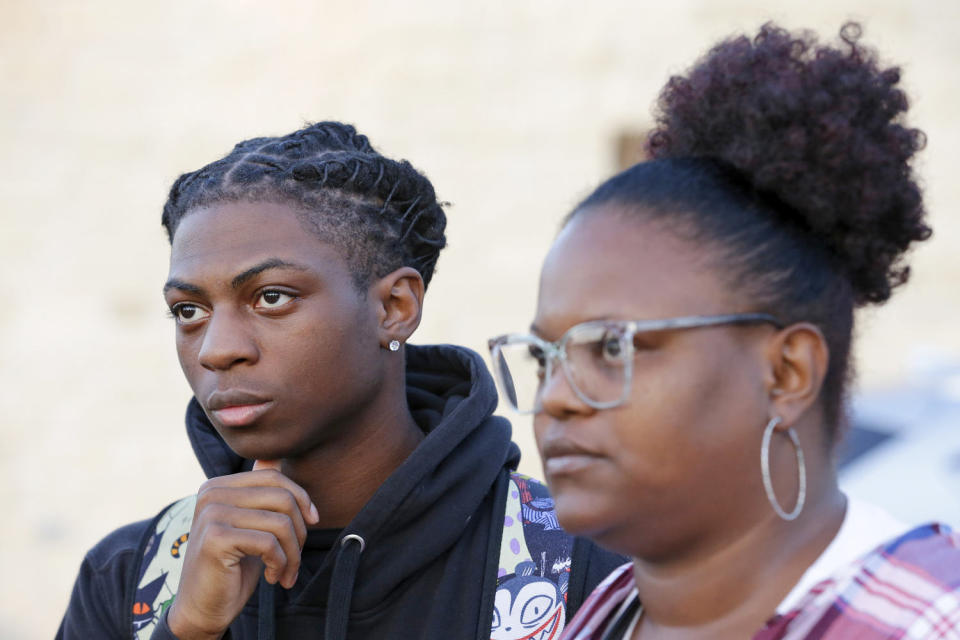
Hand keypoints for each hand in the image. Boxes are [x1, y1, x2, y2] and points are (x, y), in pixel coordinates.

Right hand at [166, 460, 318, 639]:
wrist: (202, 608)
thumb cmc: (231, 566)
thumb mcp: (248, 524)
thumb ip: (256, 491)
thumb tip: (271, 458)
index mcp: (218, 485)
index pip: (274, 476)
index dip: (301, 498)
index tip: (312, 521)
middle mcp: (211, 494)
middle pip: (282, 497)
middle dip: (300, 530)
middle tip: (295, 556)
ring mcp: (211, 514)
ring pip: (281, 522)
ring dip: (293, 554)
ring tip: (286, 571)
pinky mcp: (216, 539)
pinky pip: (270, 543)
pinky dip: (281, 564)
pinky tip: (273, 577)